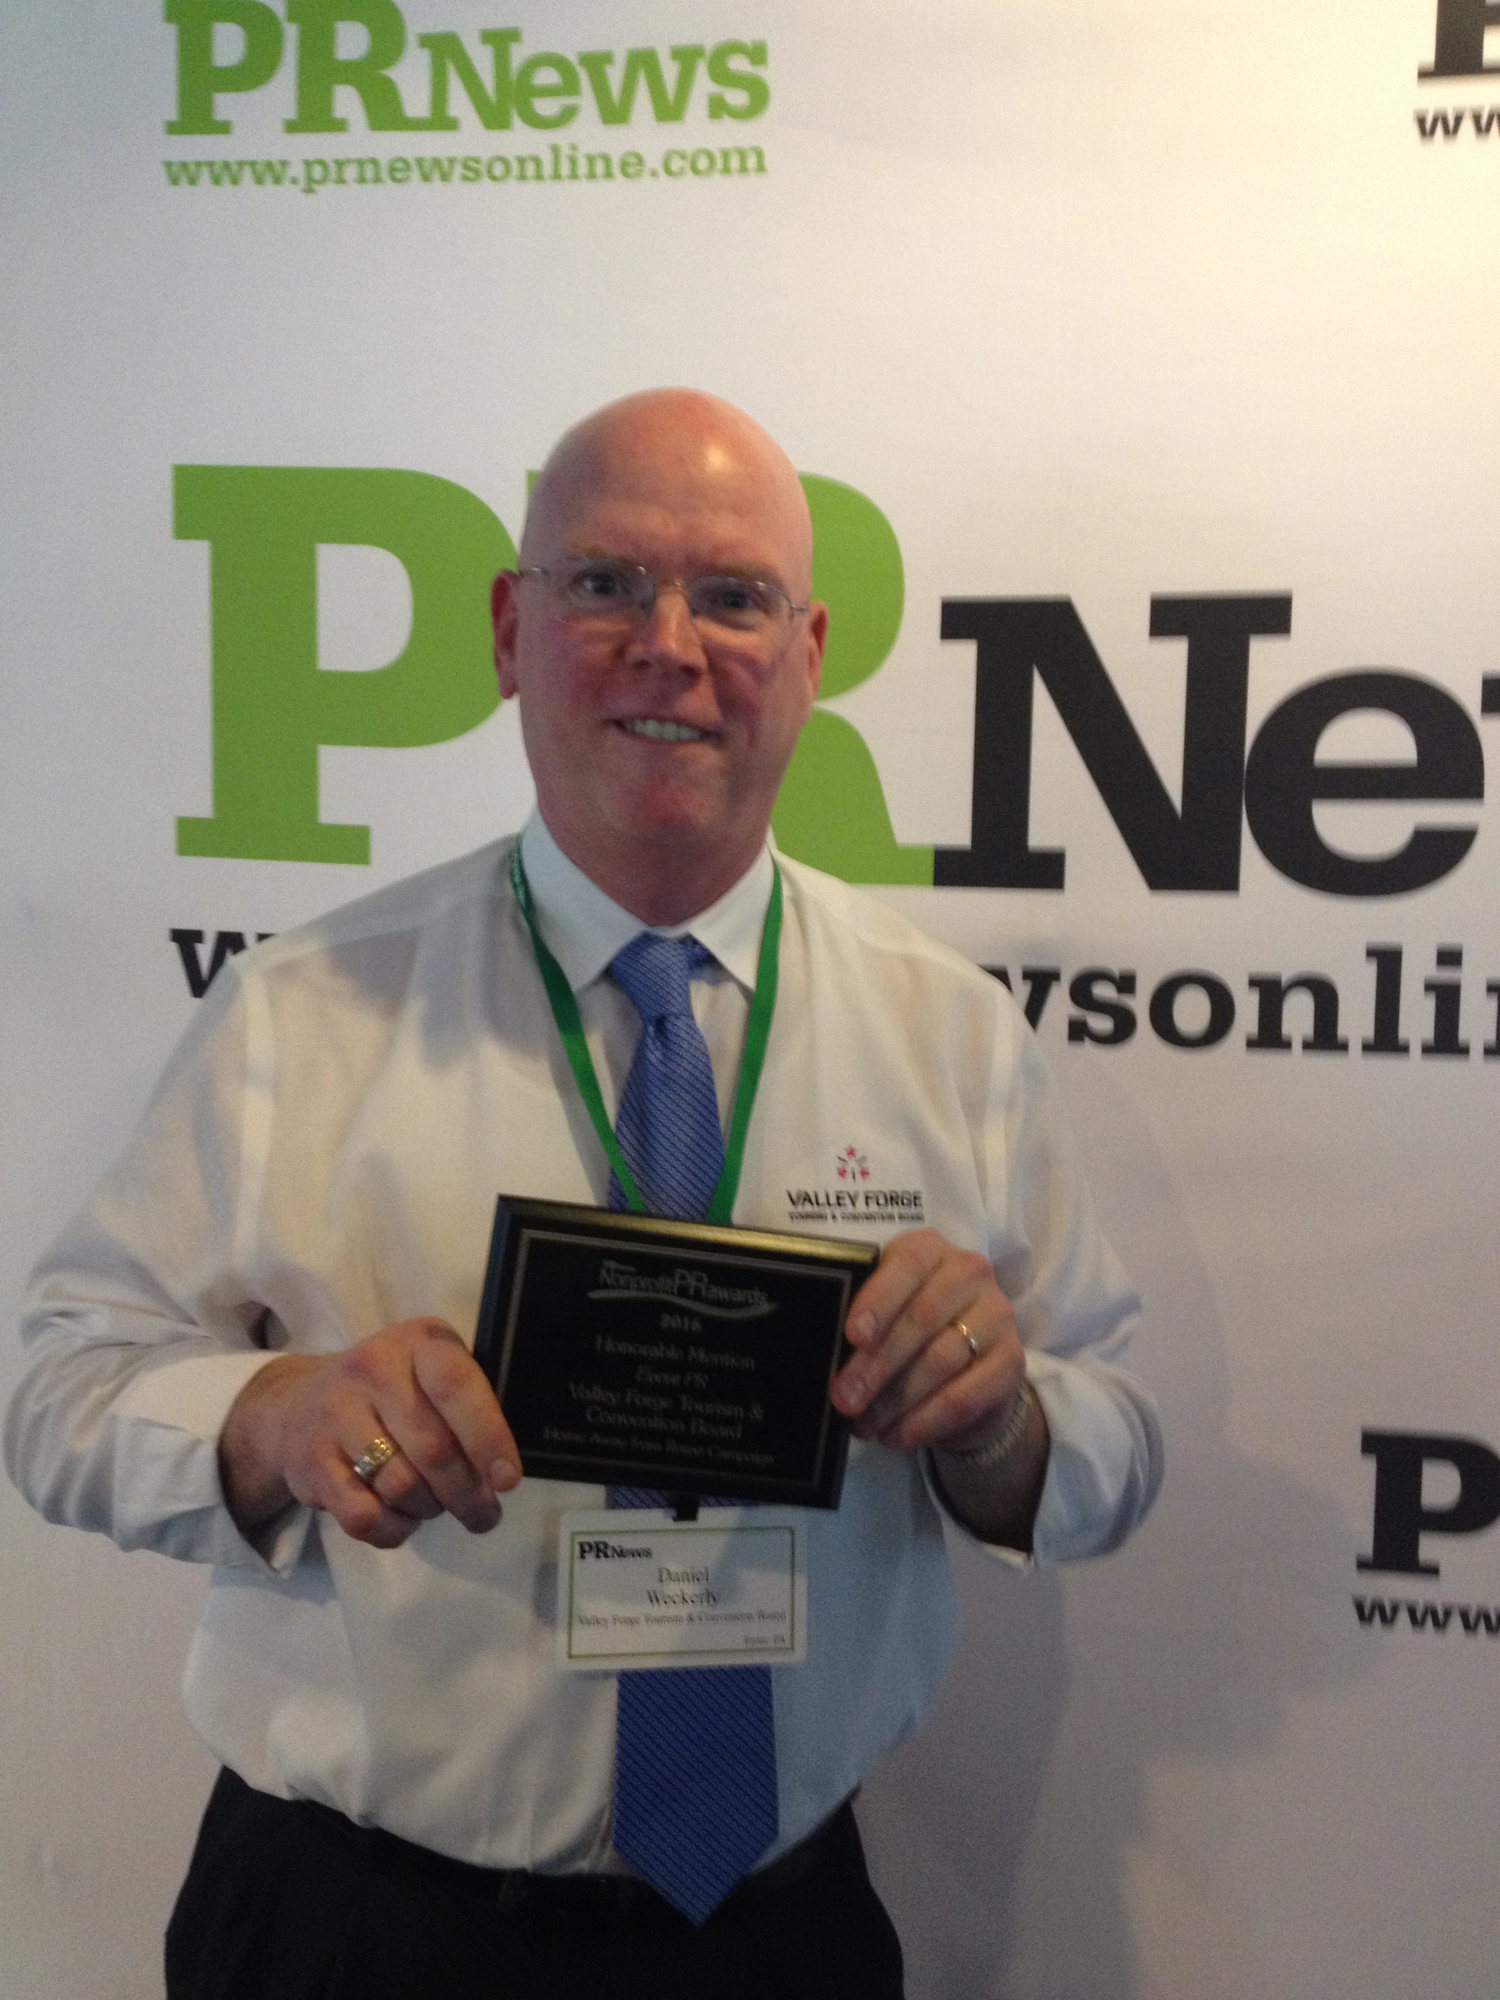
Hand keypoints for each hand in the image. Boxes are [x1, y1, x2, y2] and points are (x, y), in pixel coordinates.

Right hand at [219, 1318, 520, 1549]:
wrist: (301, 1402)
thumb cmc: (392, 1390)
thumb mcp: (432, 1374)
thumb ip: (468, 1410)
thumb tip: (499, 1477)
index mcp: (418, 1341)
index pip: (455, 1385)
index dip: (487, 1437)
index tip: (507, 1480)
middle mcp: (373, 1368)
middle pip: (432, 1448)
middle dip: (468, 1494)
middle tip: (484, 1516)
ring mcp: (336, 1414)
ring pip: (402, 1485)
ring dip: (431, 1509)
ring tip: (436, 1504)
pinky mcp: (311, 1462)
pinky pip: (363, 1516)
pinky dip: (393, 1529)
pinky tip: (401, 1517)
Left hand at [831, 1229, 1022, 1451]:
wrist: (969, 1369)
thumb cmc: (910, 1332)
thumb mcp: (884, 1316)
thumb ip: (862, 1326)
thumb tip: (828, 1358)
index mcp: (930, 1250)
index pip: (908, 1264)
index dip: (879, 1300)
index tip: (854, 1336)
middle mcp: (969, 1273)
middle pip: (921, 1319)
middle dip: (876, 1364)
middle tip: (845, 1398)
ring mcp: (997, 1315)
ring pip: (940, 1361)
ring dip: (895, 1399)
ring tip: (865, 1424)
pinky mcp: (1013, 1361)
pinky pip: (965, 1397)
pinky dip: (925, 1421)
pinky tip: (896, 1435)